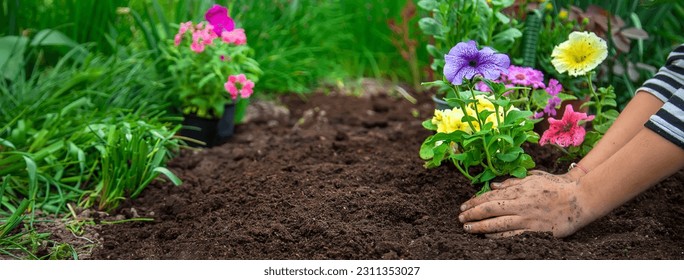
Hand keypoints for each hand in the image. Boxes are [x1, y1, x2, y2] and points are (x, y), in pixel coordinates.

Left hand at [458, 170, 589, 237]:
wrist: (580, 198)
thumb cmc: (557, 186)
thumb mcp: (534, 177)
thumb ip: (513, 182)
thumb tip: (494, 185)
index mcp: (519, 190)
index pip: (490, 196)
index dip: (474, 202)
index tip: (463, 206)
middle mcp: (520, 204)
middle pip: (490, 210)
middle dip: (472, 214)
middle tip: (460, 218)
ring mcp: (527, 219)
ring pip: (498, 224)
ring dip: (480, 227)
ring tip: (468, 228)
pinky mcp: (536, 231)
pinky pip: (512, 235)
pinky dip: (498, 237)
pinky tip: (488, 237)